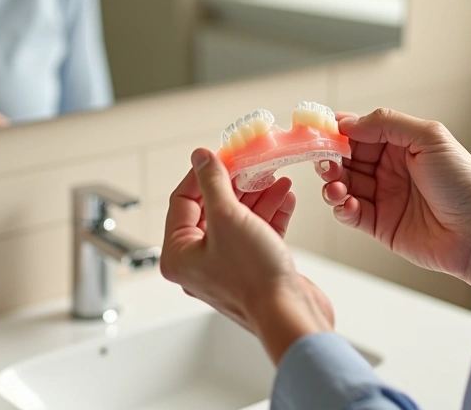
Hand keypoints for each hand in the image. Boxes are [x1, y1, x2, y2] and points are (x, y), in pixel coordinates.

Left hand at [161, 148, 333, 363]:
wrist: (291, 315)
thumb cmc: (254, 277)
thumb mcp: (229, 217)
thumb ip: (213, 183)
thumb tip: (201, 157)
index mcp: (179, 255)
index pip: (182, 201)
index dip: (202, 174)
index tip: (221, 155)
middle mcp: (199, 263)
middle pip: (212, 209)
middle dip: (237, 184)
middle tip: (252, 163)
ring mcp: (228, 267)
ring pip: (238, 220)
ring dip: (258, 196)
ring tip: (276, 177)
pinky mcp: (254, 270)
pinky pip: (257, 234)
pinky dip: (270, 215)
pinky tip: (285, 197)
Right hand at [320, 109, 470, 296]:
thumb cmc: (463, 183)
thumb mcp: (429, 138)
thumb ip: (386, 123)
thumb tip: (348, 123)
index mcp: (401, 145)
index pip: (360, 131)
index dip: (339, 130)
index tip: (321, 130)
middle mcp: (390, 169)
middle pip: (346, 158)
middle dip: (330, 157)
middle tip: (323, 159)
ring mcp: (383, 197)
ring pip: (342, 184)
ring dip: (332, 182)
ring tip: (335, 185)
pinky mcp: (379, 225)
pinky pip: (349, 213)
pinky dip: (341, 207)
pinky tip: (347, 203)